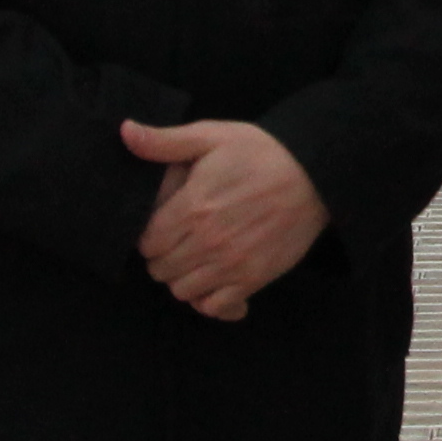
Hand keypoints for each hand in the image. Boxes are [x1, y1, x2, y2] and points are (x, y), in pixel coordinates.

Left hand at [118, 120, 327, 321]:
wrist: (316, 174)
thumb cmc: (262, 152)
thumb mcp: (212, 136)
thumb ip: (166, 142)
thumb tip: (125, 132)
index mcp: (192, 207)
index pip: (147, 243)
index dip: (148, 237)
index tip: (161, 228)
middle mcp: (208, 241)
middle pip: (161, 270)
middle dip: (163, 258)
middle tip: (177, 243)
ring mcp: (231, 264)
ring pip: (183, 291)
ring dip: (183, 278)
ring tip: (195, 260)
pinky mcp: (254, 279)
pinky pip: (216, 307)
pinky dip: (210, 301)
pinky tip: (215, 283)